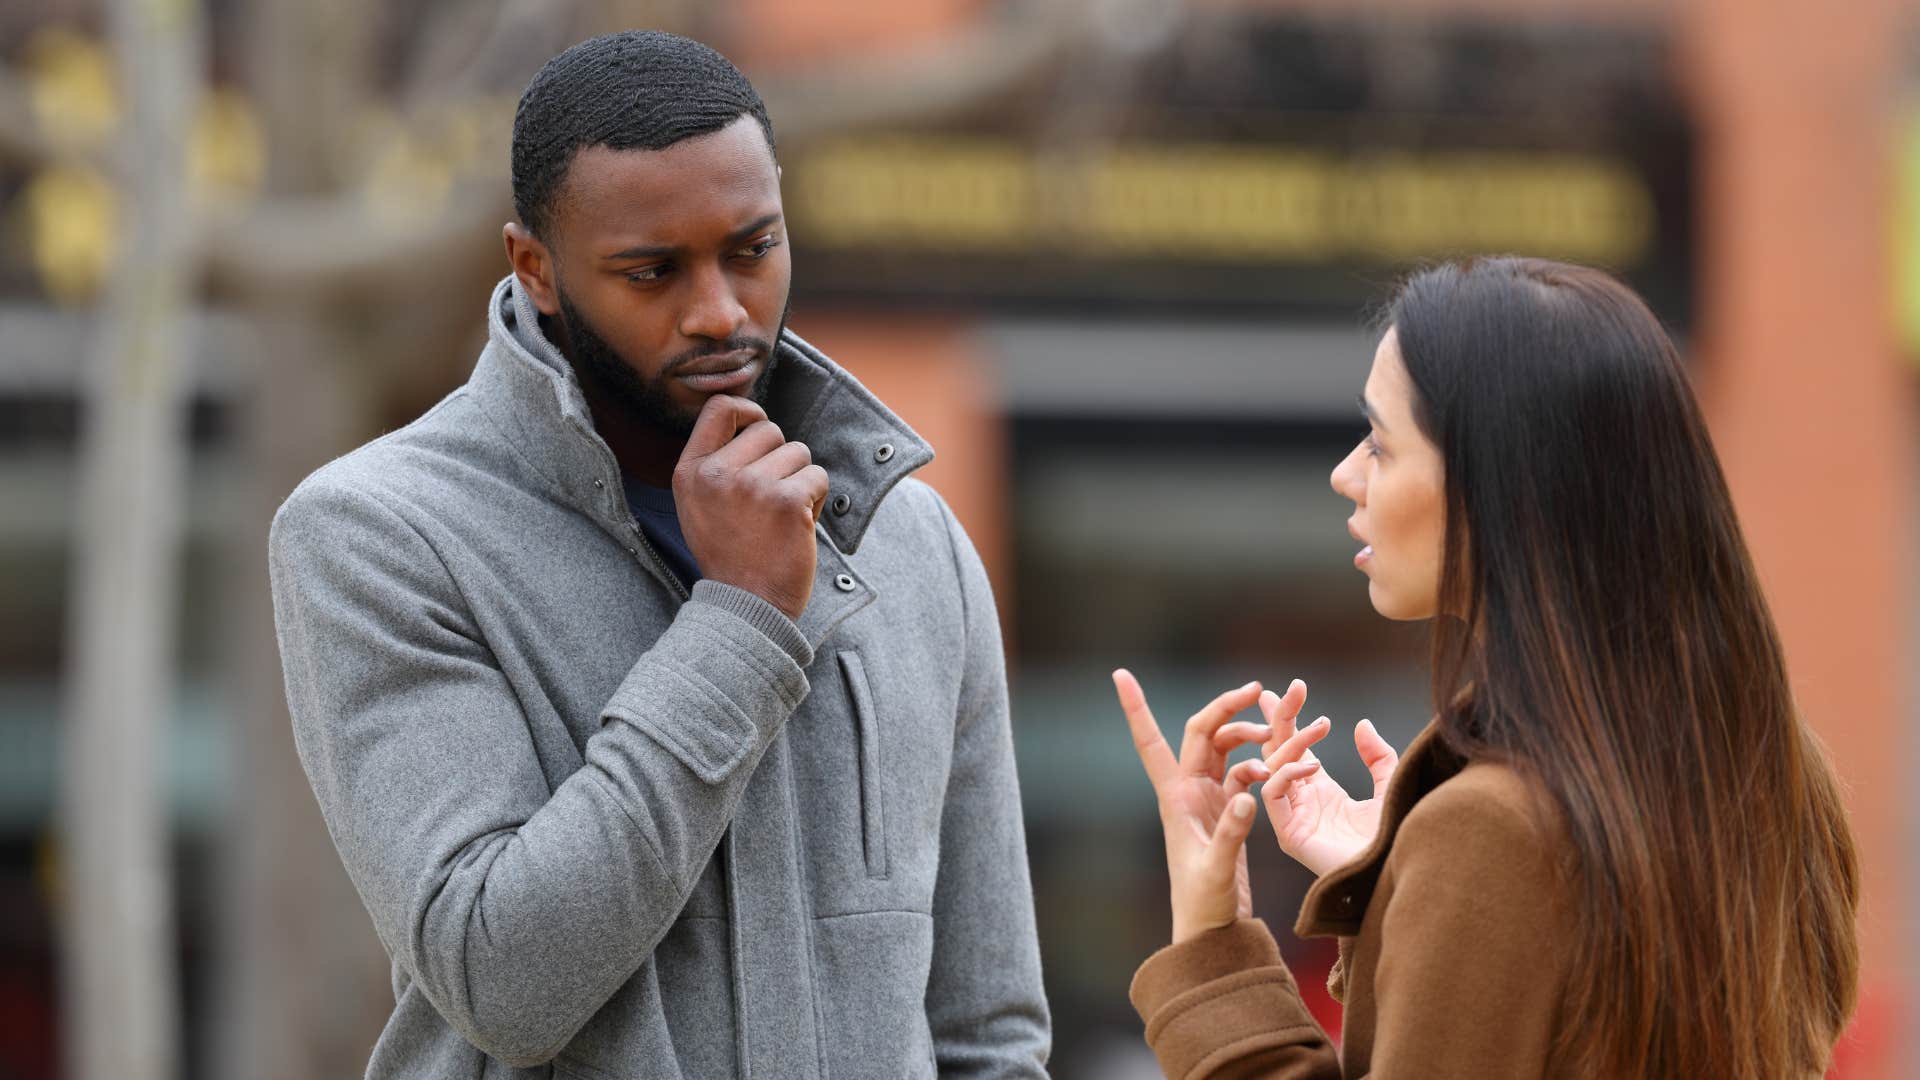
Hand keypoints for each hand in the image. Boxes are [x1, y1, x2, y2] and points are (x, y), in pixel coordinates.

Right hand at [673, 395, 829, 620]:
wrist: (747, 607)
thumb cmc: (731, 556)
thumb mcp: (700, 506)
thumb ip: (716, 464)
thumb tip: (752, 422)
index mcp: (690, 472)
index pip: (720, 408)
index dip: (748, 410)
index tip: (759, 425)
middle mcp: (717, 474)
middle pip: (769, 430)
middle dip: (780, 459)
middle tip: (770, 500)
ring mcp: (752, 486)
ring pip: (799, 452)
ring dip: (800, 481)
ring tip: (781, 517)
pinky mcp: (788, 502)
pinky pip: (818, 477)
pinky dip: (816, 500)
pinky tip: (797, 526)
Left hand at [1114, 670, 1319, 944]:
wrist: (1212, 931)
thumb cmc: (1203, 904)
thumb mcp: (1216, 869)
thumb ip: (1232, 832)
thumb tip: (1249, 792)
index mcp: (1174, 797)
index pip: (1151, 741)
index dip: (1136, 707)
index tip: (1120, 674)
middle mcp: (1187, 790)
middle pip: (1202, 732)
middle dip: (1226, 707)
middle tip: (1258, 688)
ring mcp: (1208, 799)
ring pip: (1225, 747)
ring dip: (1249, 736)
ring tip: (1277, 741)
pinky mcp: (1228, 811)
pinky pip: (1245, 772)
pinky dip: (1262, 765)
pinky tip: (1284, 770)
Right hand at [1256, 682, 1400, 877]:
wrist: (1397, 871)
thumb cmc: (1395, 839)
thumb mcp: (1390, 787)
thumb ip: (1378, 758)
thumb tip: (1363, 725)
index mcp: (1321, 792)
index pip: (1295, 748)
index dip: (1290, 718)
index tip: (1291, 689)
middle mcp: (1302, 802)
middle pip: (1277, 751)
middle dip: (1280, 718)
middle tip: (1287, 689)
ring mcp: (1293, 817)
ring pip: (1272, 768)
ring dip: (1292, 742)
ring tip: (1320, 728)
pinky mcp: (1289, 834)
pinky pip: (1272, 795)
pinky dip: (1287, 774)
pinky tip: (1312, 766)